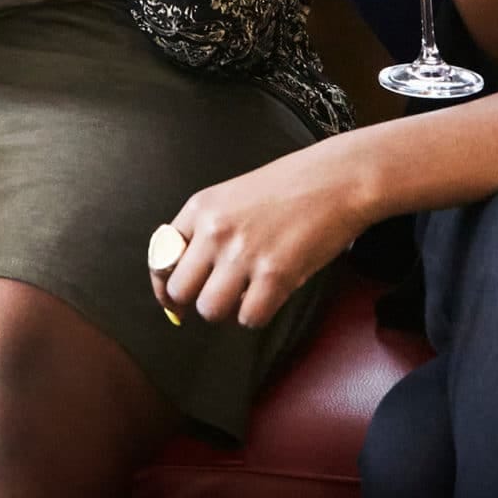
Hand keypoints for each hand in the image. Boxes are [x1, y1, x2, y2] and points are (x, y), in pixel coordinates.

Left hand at [152, 143, 367, 329]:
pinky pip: (249, 318)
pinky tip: (271, 294)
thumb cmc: (289, 186)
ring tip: (248, 292)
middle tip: (218, 297)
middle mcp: (214, 230)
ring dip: (227, 310)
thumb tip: (186, 279)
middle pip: (178, 291)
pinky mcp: (274, 274)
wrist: (337, 179)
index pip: (160, 257)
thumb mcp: (233, 196)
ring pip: (209, 310)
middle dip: (195, 300)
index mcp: (201, 207)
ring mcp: (243, 253)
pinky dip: (258, 314)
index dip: (163, 285)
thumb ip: (207, 230)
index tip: (173, 300)